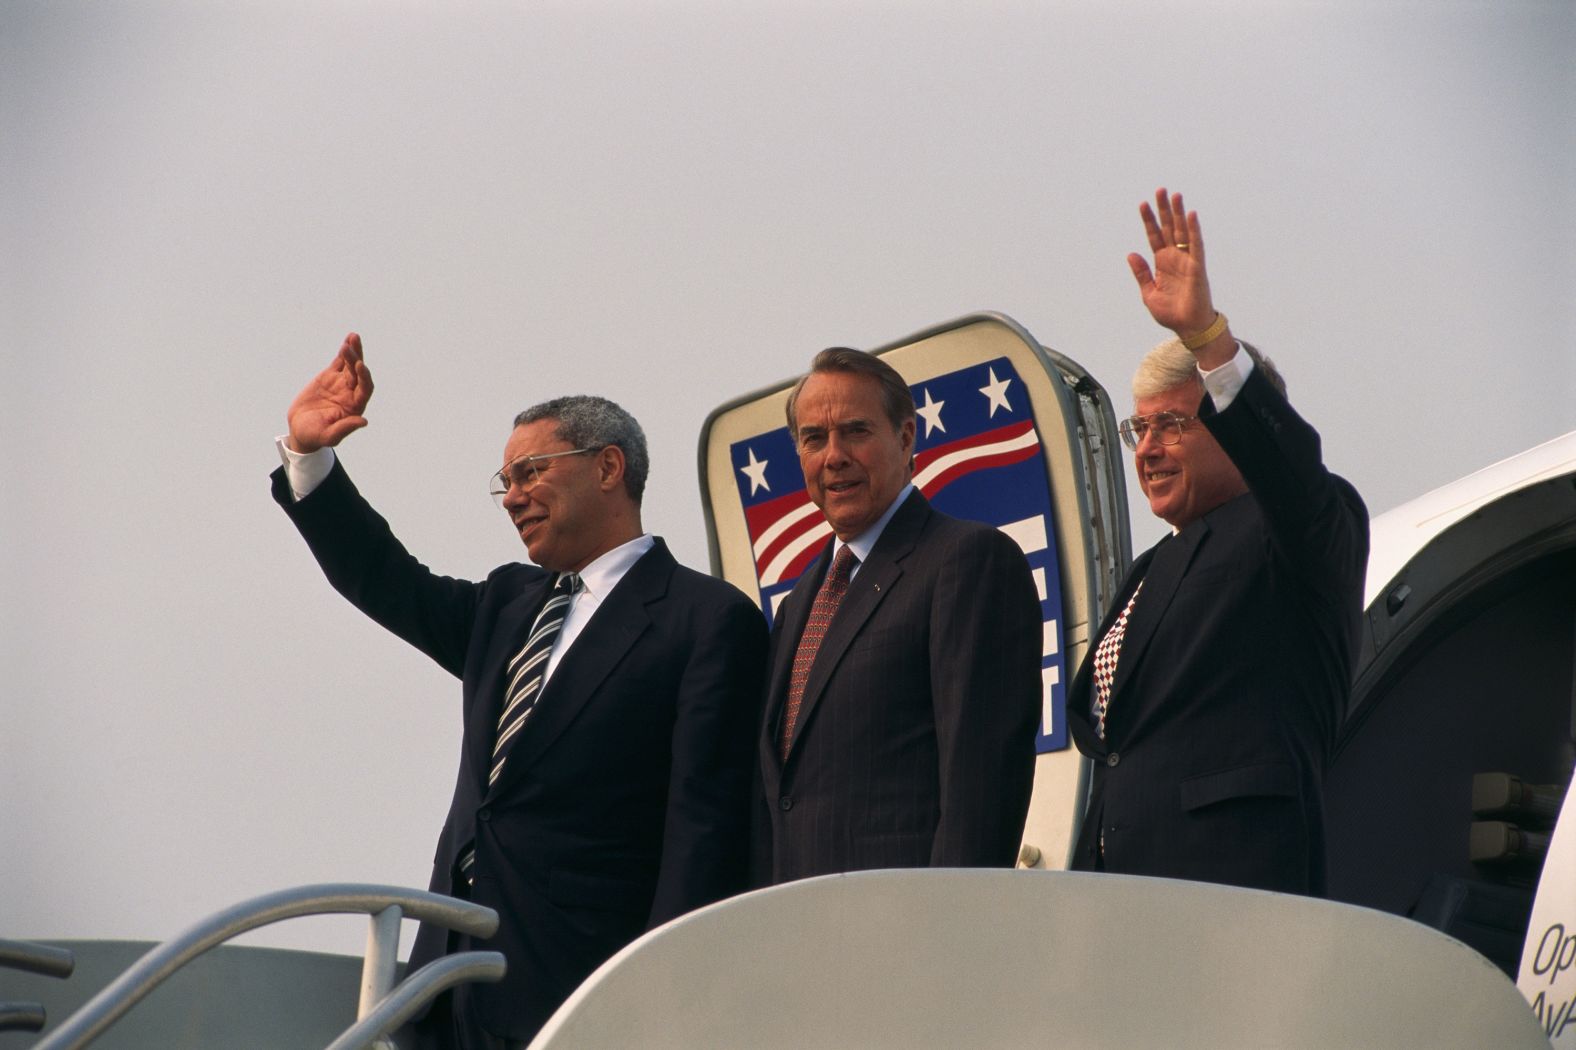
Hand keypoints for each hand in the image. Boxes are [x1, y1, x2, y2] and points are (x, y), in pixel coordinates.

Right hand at [286, 332, 373, 452]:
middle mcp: (352, 393)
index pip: (365, 389)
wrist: (300, 428)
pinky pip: (339, 362)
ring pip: (351, 364)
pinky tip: (348, 340)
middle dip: (357, 359)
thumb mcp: (329, 436)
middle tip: (350, 347)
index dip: (364, 377)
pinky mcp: (330, 377)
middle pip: (359, 373)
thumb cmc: (315, 436)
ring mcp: (341, 383)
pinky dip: (344, 351)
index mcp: (355, 406)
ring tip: (353, 337)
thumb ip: (345, 428)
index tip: (360, 366)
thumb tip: (363, 421)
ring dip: (353, 351)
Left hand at [1126, 187, 1217, 339]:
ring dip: (1178, 213)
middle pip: (1169, 228)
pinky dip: (1194, 230)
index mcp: (1162, 263)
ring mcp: (1187, 260)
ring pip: (1182, 231)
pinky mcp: (1197, 266)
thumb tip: (1131, 253)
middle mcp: (1175, 257)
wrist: (1187, 326)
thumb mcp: (1149, 292)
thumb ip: (1141, 273)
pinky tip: (1191, 215)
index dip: (1149, 220)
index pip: (1154, 236)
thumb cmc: (1171, 312)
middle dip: (1164, 209)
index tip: (1142, 204)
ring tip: (1174, 195)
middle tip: (1160, 190)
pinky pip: (1196, 244)